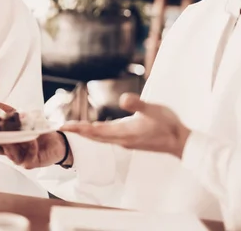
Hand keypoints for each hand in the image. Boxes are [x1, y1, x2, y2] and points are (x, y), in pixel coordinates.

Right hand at [0, 103, 69, 168]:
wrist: (58, 142)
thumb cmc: (38, 131)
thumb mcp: (23, 119)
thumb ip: (9, 113)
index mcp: (7, 143)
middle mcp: (11, 152)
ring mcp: (20, 159)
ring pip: (10, 153)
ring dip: (10, 143)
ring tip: (9, 133)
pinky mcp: (31, 163)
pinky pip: (28, 155)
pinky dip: (29, 145)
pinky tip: (32, 139)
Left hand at [61, 93, 190, 158]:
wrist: (180, 142)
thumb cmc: (168, 125)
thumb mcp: (154, 110)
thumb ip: (138, 104)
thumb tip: (123, 99)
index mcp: (124, 132)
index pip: (95, 131)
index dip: (79, 128)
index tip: (63, 126)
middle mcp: (121, 139)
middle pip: (94, 136)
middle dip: (77, 131)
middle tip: (60, 126)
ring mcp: (125, 141)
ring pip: (100, 138)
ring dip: (86, 133)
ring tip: (73, 127)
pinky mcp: (129, 140)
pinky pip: (107, 138)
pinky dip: (96, 133)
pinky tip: (95, 129)